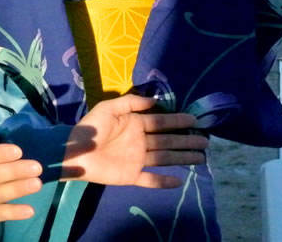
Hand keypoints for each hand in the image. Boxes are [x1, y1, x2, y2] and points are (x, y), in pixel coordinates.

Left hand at [62, 94, 208, 188]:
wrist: (76, 151)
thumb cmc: (91, 127)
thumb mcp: (109, 108)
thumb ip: (131, 103)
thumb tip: (154, 100)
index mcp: (135, 124)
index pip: (161, 122)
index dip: (178, 121)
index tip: (195, 121)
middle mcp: (140, 141)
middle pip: (168, 141)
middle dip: (186, 140)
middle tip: (205, 141)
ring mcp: (137, 159)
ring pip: (165, 159)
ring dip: (182, 158)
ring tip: (201, 157)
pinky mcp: (131, 175)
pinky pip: (150, 180)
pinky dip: (164, 182)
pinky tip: (178, 181)